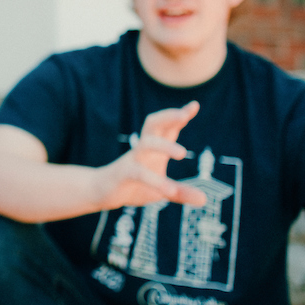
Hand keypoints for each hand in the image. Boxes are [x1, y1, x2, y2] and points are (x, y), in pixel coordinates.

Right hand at [91, 101, 206, 209]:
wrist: (101, 192)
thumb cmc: (133, 185)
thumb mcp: (162, 190)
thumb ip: (181, 192)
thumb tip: (204, 200)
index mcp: (154, 149)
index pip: (167, 127)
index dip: (179, 115)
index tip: (194, 105)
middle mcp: (143, 149)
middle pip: (153, 123)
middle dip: (168, 116)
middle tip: (184, 115)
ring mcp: (132, 160)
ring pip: (147, 144)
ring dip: (165, 145)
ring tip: (183, 153)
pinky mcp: (123, 174)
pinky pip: (140, 174)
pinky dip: (156, 182)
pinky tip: (171, 192)